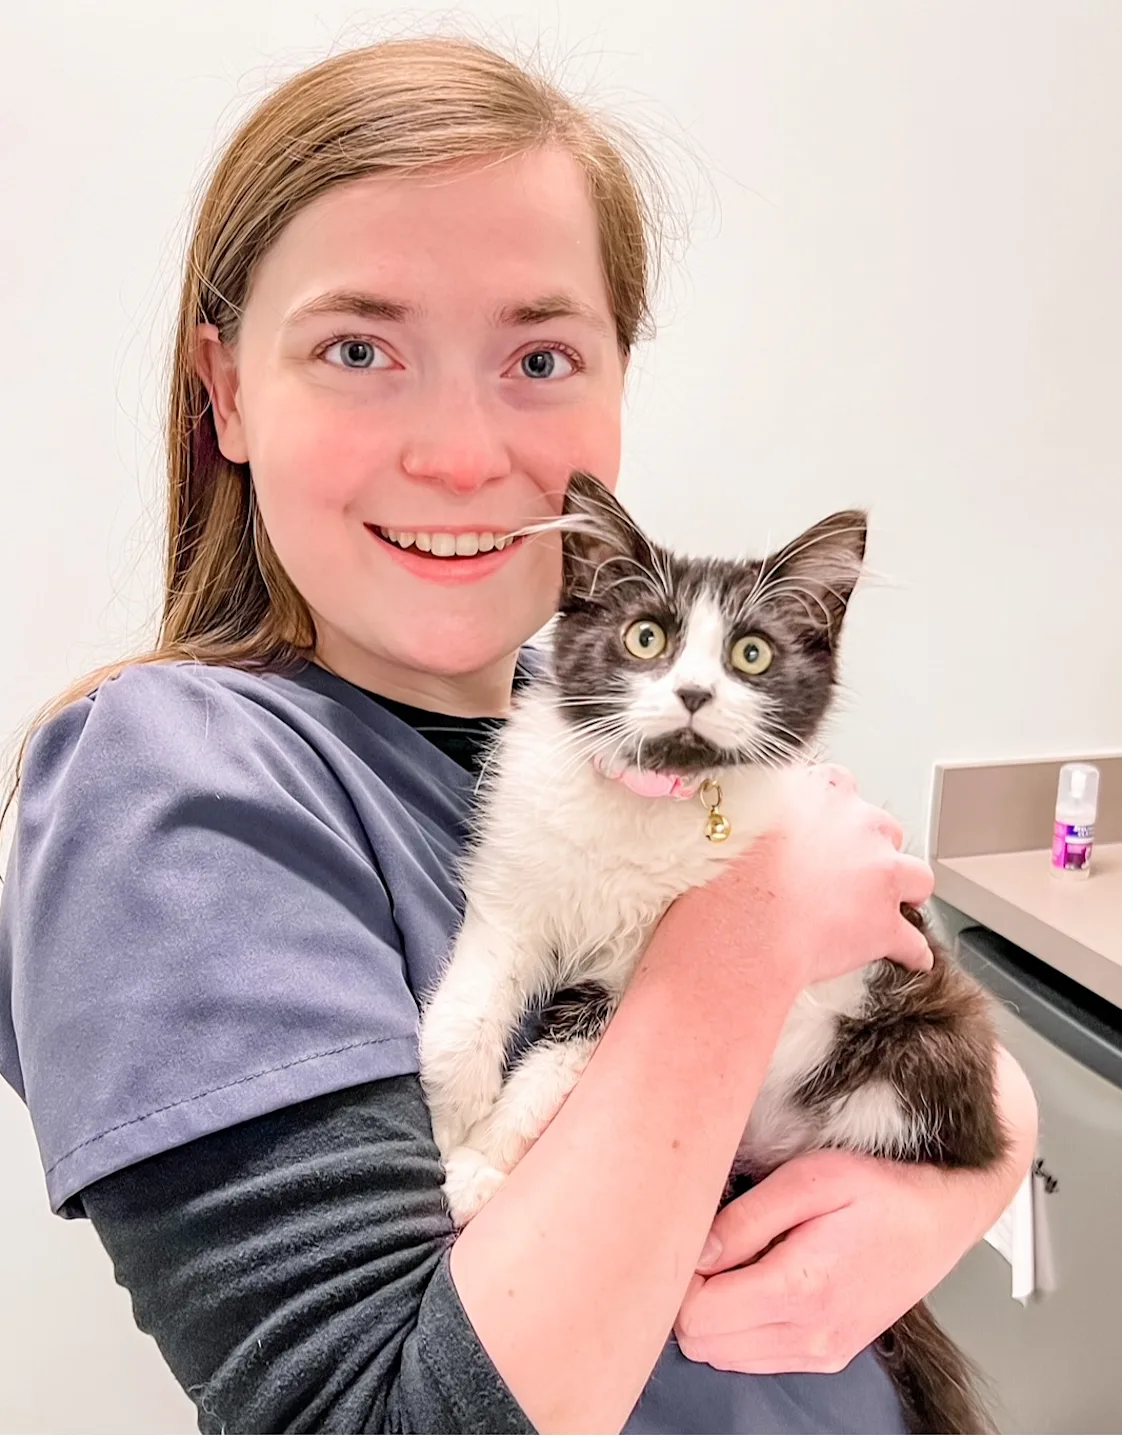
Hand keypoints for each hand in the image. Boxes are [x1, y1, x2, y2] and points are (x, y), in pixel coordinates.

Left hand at [675, 1147, 992, 1374]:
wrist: (941, 1219)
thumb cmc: (881, 1191)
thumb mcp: (810, 1180)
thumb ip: (746, 1219)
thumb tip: (695, 1251)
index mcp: (802, 1289)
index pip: (697, 1316)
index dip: (682, 1275)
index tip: (698, 1238)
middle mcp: (810, 1336)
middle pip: (702, 1343)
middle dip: (692, 1294)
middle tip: (716, 1244)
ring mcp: (821, 1353)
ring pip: (724, 1356)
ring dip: (715, 1312)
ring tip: (741, 1258)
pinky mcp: (828, 1355)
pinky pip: (755, 1357)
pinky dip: (741, 1326)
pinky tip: (761, 1279)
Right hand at [678, 763, 934, 990]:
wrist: (735, 926)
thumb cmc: (722, 874)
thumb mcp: (729, 810)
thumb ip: (753, 799)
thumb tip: (744, 802)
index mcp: (821, 789)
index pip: (840, 788)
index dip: (833, 814)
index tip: (821, 828)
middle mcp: (857, 822)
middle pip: (882, 828)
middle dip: (871, 849)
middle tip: (846, 871)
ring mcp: (878, 872)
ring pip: (915, 877)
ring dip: (904, 891)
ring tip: (892, 906)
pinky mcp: (884, 924)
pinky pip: (912, 941)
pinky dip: (909, 951)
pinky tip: (906, 958)